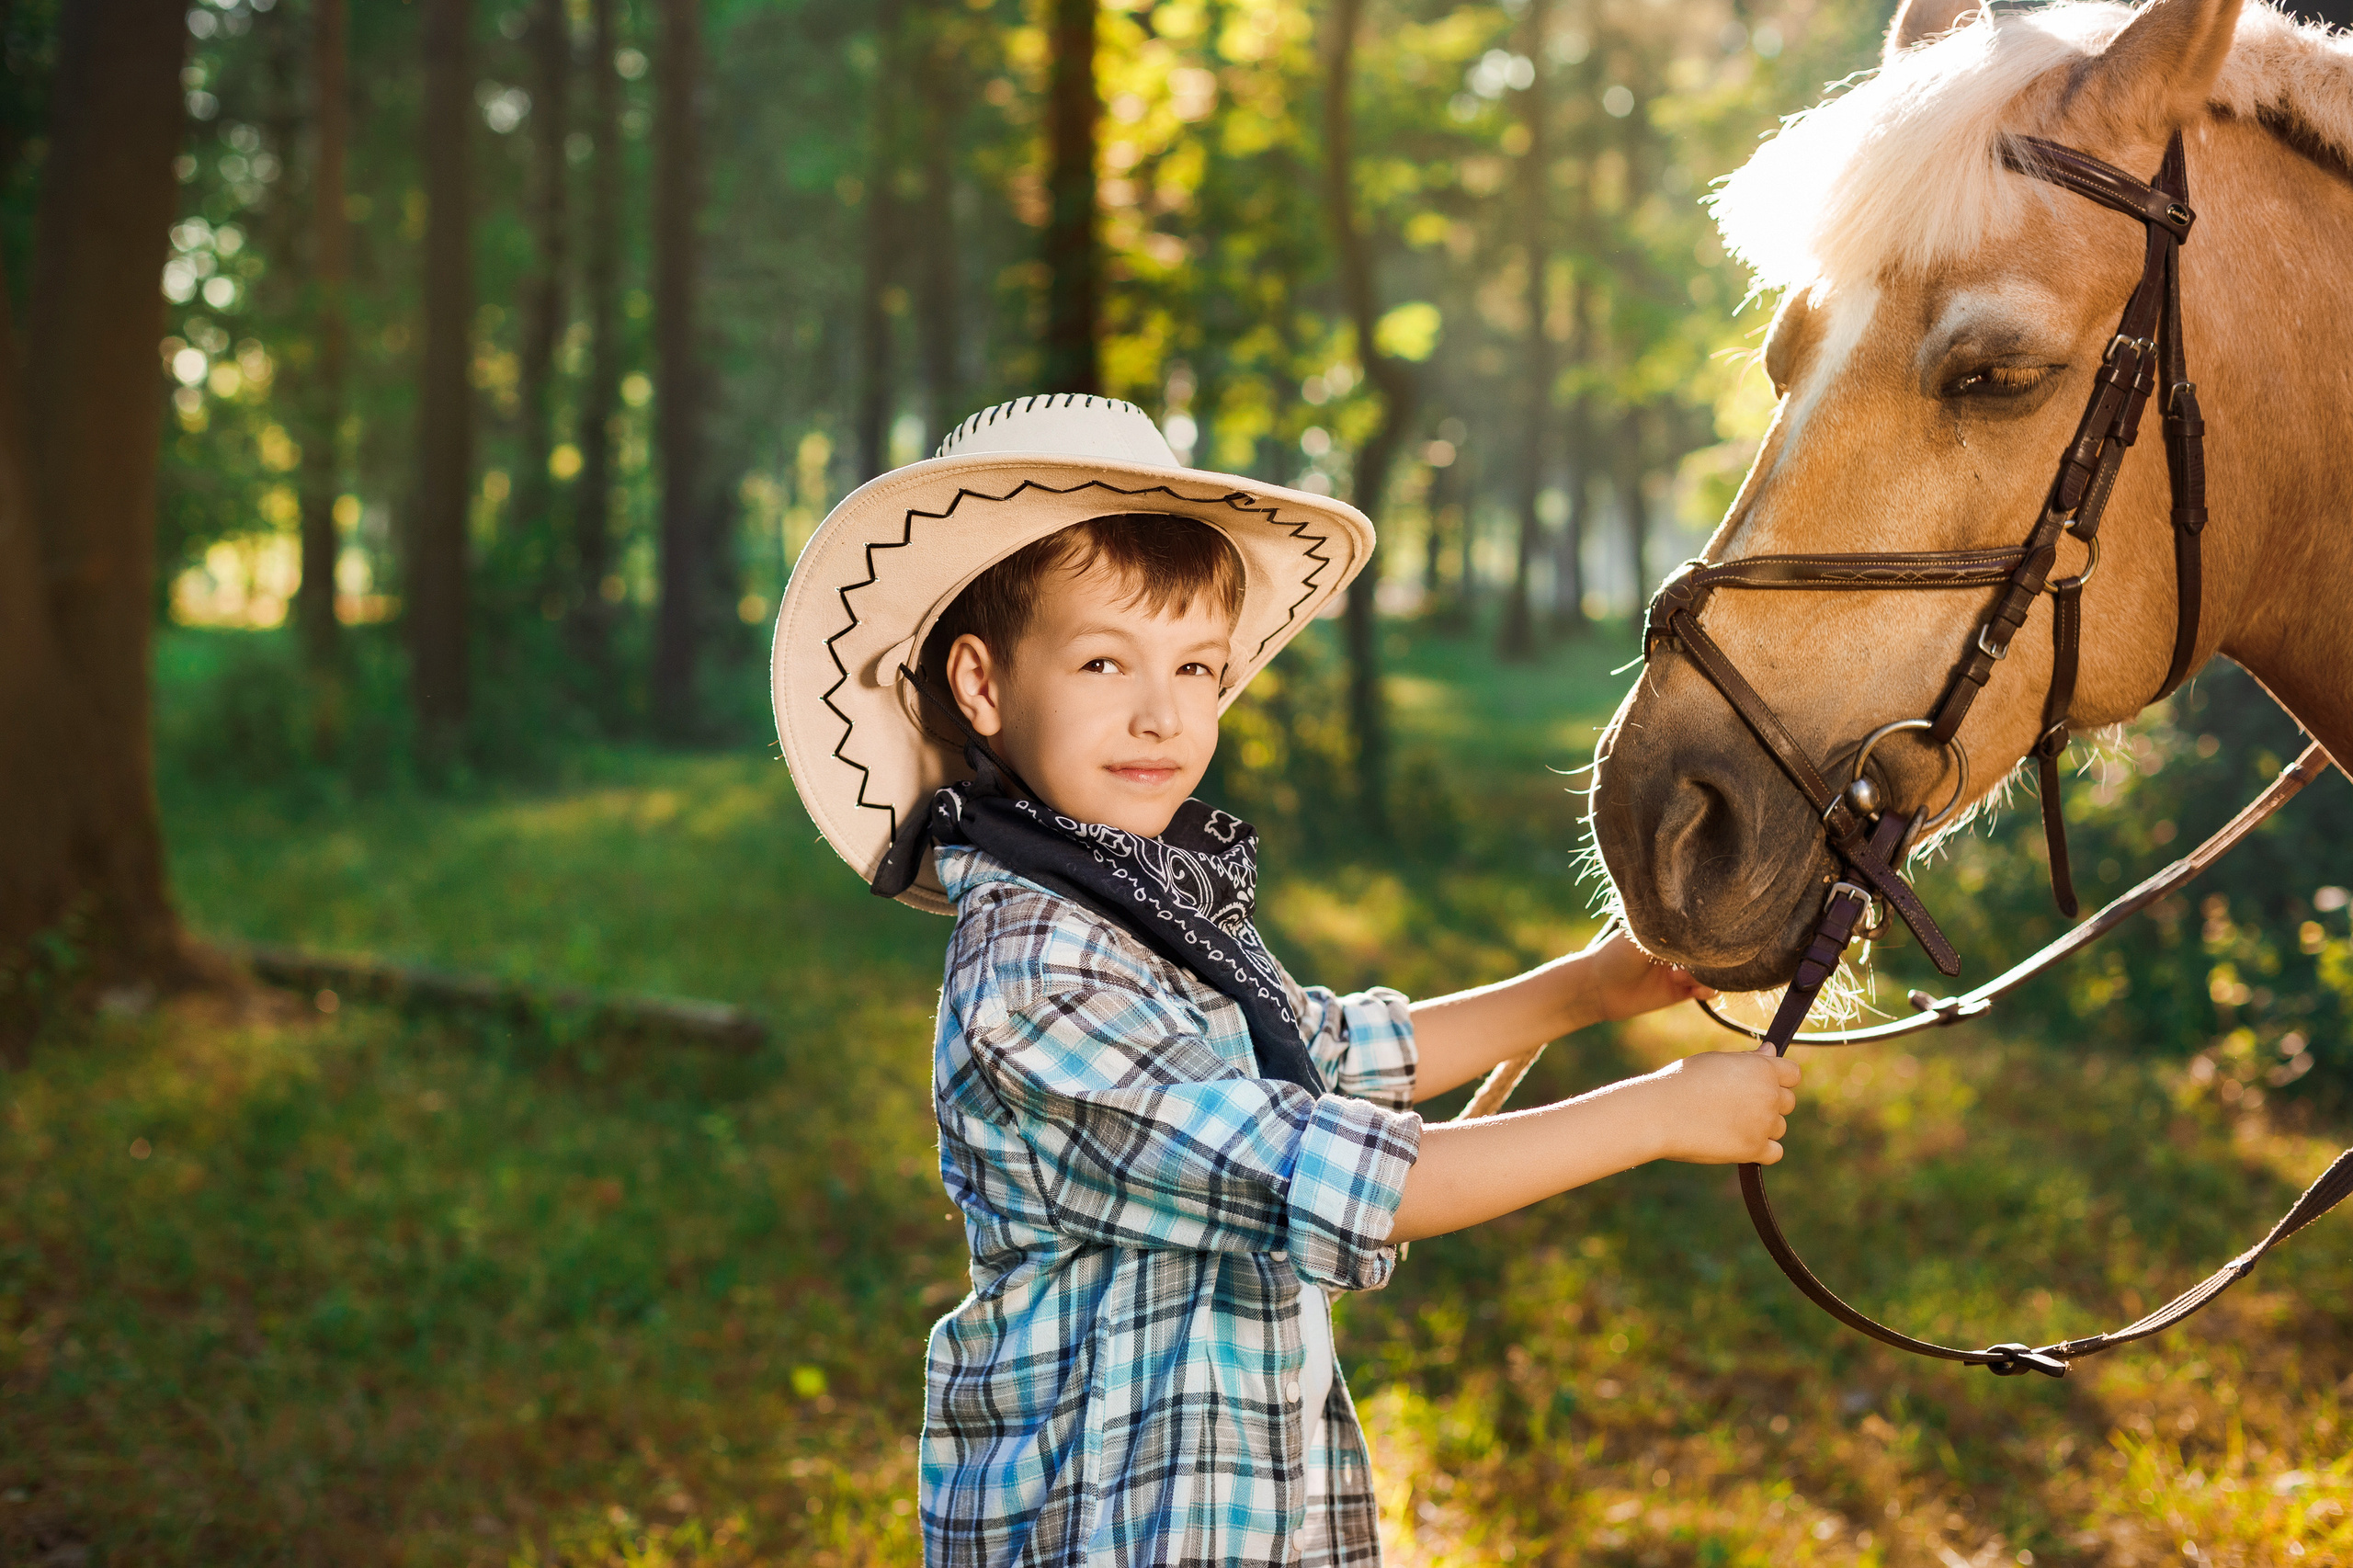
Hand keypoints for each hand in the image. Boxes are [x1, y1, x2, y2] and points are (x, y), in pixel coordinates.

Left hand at [1580, 930, 1717, 1022]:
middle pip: (1712, 949)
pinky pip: (1708, 990)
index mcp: (1671, 929)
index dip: (1710, 930)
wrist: (1598, 989)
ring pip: (1713, 970)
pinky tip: (1695, 991)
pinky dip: (1708, 990)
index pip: (1702, 926)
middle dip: (1711, 955)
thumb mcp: (1643, 936)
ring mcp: (1684, 969)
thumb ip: (1671, 933)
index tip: (1709, 934)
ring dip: (1704, 974)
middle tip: (1694, 960)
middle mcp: (1680, 948)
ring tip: (1677, 977)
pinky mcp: (1682, 991)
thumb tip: (1702, 926)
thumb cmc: (1615, 955)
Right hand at [1646, 1048, 1800, 1164]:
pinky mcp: (1753, 1150)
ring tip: (1728, 1123)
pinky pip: (1775, 1152)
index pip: (1793, 1074)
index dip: (1779, 1078)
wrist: (1660, 1113)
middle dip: (1768, 1103)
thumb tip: (1771, 1051)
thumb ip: (1748, 1060)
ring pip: (1779, 1127)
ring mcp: (1763, 1124)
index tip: (1759, 1083)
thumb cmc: (1682, 1082)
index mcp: (1762, 1069)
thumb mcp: (1716, 1061)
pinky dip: (1761, 1150)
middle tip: (1735, 1105)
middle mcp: (1769, 1095)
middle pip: (1788, 1102)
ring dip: (1762, 1127)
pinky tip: (1738, 1142)